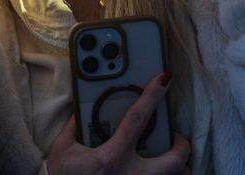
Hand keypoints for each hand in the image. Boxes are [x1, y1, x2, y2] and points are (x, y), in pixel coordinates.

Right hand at [47, 73, 189, 174]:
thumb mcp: (63, 149)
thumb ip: (74, 125)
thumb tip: (84, 105)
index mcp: (111, 158)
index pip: (137, 120)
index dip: (152, 96)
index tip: (164, 78)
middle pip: (173, 160)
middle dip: (181, 144)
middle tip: (176, 135)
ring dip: (177, 164)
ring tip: (170, 153)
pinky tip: (158, 169)